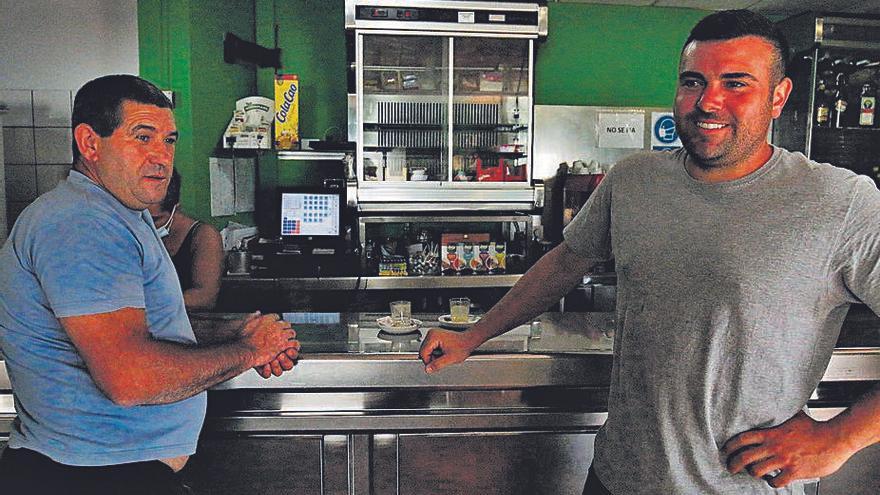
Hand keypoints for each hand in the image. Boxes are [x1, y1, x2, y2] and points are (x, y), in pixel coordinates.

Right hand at [238, 313, 299, 372]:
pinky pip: (293, 343)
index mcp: (266, 319)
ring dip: (290, 337)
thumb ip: (252, 317)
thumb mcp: (245, 324)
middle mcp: (275, 325)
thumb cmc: (244, 340)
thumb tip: (257, 312)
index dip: (276, 322)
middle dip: (285, 328)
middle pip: (286, 324)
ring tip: (288, 340)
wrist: (246, 351)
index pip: (277, 317)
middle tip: (283, 334)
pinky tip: (291, 348)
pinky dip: (293, 346)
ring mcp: (280, 335)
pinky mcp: (282, 345)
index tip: (275, 326)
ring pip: (291, 333)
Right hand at [418, 328, 479, 373]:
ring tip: (443, 356)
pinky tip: (442, 353)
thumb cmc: (462, 346)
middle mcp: (431, 334)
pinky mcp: (435, 337)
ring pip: (426, 350)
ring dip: (433, 356)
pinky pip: (430, 348)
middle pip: (424, 351)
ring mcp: (433, 334)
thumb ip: (437, 364)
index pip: (423, 352)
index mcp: (433, 337)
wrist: (468, 341)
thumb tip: (428, 369)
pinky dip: (435, 353)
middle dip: (431, 358)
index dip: (427, 361)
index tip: (433, 366)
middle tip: (440, 361)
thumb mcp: (450, 358)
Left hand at [721, 411, 853, 487]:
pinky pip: (776, 481)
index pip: (743, 438)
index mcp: (771, 433)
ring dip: (752, 473)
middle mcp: (774, 447)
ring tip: (753, 473)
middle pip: (744, 457)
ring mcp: (783, 460)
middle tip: (731, 467)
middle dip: (733, 464)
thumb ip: (782, 415)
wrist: (835, 439)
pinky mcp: (794, 471)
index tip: (725, 450)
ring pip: (757, 471)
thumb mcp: (793, 417)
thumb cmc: (816, 428)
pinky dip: (772, 482)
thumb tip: (777, 405)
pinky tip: (773, 480)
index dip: (730, 445)